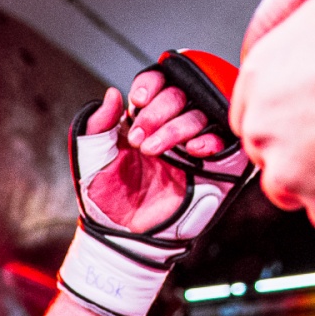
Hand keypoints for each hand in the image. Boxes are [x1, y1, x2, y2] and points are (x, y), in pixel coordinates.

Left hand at [81, 72, 221, 233]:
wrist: (121, 234)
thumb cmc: (106, 199)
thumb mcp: (91, 159)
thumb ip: (95, 125)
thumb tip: (112, 94)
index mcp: (144, 117)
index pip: (158, 82)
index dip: (151, 84)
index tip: (137, 101)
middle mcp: (171, 124)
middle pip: (181, 93)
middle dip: (159, 110)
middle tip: (139, 139)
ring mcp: (193, 143)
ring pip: (201, 113)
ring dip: (177, 127)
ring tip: (153, 150)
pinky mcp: (212, 164)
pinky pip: (223, 139)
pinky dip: (209, 140)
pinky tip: (191, 151)